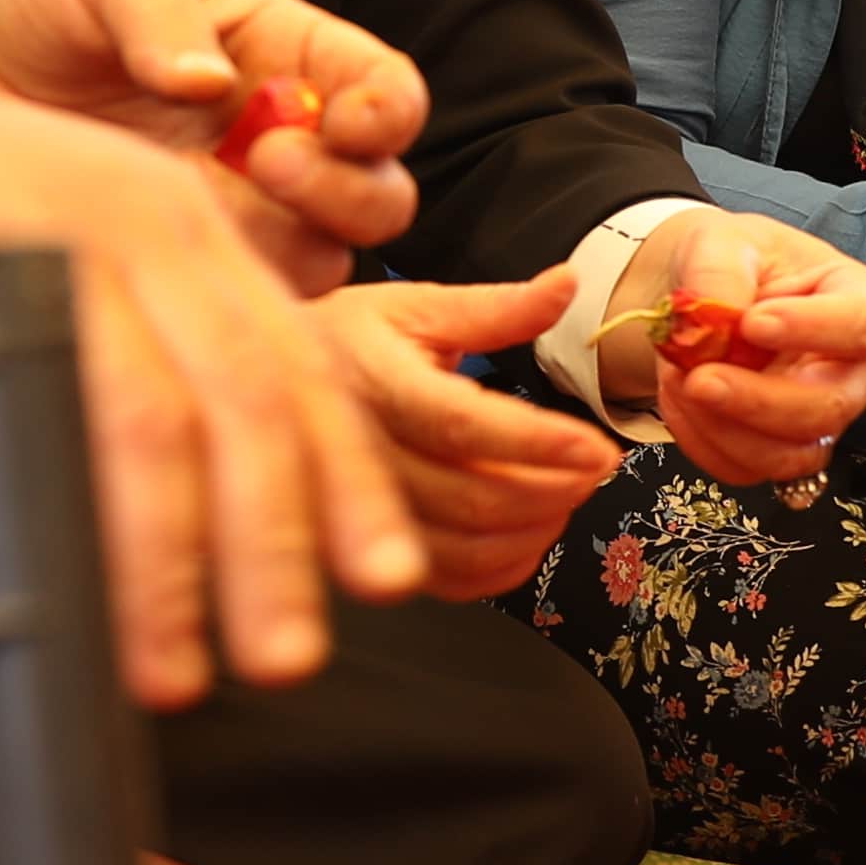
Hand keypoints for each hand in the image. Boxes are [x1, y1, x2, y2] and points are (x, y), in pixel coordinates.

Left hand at [0, 0, 421, 288]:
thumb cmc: (34, 6)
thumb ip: (159, 5)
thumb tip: (210, 84)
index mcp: (281, 53)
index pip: (383, 90)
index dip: (388, 111)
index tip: (347, 120)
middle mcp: (273, 141)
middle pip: (378, 195)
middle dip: (344, 189)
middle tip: (261, 160)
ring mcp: (231, 215)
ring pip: (321, 261)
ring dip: (290, 246)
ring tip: (205, 208)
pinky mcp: (179, 270)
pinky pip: (238, 307)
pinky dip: (226, 300)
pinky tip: (165, 261)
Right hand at [0, 0, 424, 708]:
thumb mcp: (41, 268)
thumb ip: (117, 357)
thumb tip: (175, 515)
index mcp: (180, 220)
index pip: (302, 362)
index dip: (352, 479)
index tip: (386, 577)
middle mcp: (152, 215)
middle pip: (261, 399)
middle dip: (286, 544)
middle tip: (292, 660)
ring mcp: (72, 230)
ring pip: (177, 415)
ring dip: (188, 561)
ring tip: (188, 672)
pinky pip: (73, 400)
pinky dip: (95, 514)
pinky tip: (91, 590)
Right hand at [318, 272, 630, 599]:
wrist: (267, 385)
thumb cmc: (348, 342)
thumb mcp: (415, 307)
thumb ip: (496, 307)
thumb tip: (567, 284)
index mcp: (375, 384)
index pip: (465, 425)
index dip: (538, 443)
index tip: (598, 449)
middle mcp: (362, 456)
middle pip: (473, 497)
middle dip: (553, 489)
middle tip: (595, 468)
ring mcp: (361, 511)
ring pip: (464, 548)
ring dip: (535, 531)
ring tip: (570, 496)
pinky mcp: (368, 548)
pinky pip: (446, 581)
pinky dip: (502, 569)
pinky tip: (530, 536)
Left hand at [585, 209, 865, 489]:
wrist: (710, 299)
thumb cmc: (738, 263)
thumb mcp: (724, 241)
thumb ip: (720, 270)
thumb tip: (715, 315)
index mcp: (862, 303)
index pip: (861, 324)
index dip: (810, 329)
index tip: (752, 322)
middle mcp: (855, 371)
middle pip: (828, 406)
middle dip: (757, 400)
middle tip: (699, 376)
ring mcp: (823, 418)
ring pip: (791, 454)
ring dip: (725, 429)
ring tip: (680, 382)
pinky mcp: (783, 449)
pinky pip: (749, 469)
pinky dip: (704, 443)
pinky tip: (679, 401)